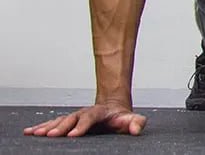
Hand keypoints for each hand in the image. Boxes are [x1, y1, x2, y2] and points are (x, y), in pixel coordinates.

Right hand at [22, 103, 145, 136]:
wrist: (113, 107)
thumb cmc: (121, 117)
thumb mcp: (132, 119)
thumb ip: (136, 123)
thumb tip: (136, 129)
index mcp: (99, 112)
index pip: (89, 118)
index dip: (81, 126)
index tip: (73, 135)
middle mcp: (84, 112)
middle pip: (70, 118)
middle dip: (60, 127)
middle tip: (50, 135)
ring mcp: (75, 116)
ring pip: (59, 120)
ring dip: (47, 126)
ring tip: (35, 133)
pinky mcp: (68, 121)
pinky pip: (52, 123)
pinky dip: (41, 126)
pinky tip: (29, 132)